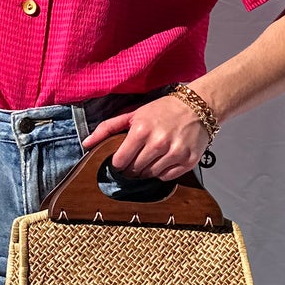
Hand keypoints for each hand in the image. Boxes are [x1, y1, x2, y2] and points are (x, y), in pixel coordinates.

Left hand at [81, 93, 213, 178]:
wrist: (198, 107)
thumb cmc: (164, 110)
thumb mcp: (133, 114)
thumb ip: (107, 128)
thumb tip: (86, 144)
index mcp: (141, 130)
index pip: (119, 161)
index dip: (118, 162)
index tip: (122, 159)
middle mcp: (158, 143)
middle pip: (134, 170)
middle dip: (131, 167)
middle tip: (137, 157)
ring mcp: (174, 153)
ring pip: (149, 175)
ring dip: (147, 169)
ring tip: (152, 156)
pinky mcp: (188, 161)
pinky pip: (166, 177)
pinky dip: (162, 172)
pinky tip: (164, 159)